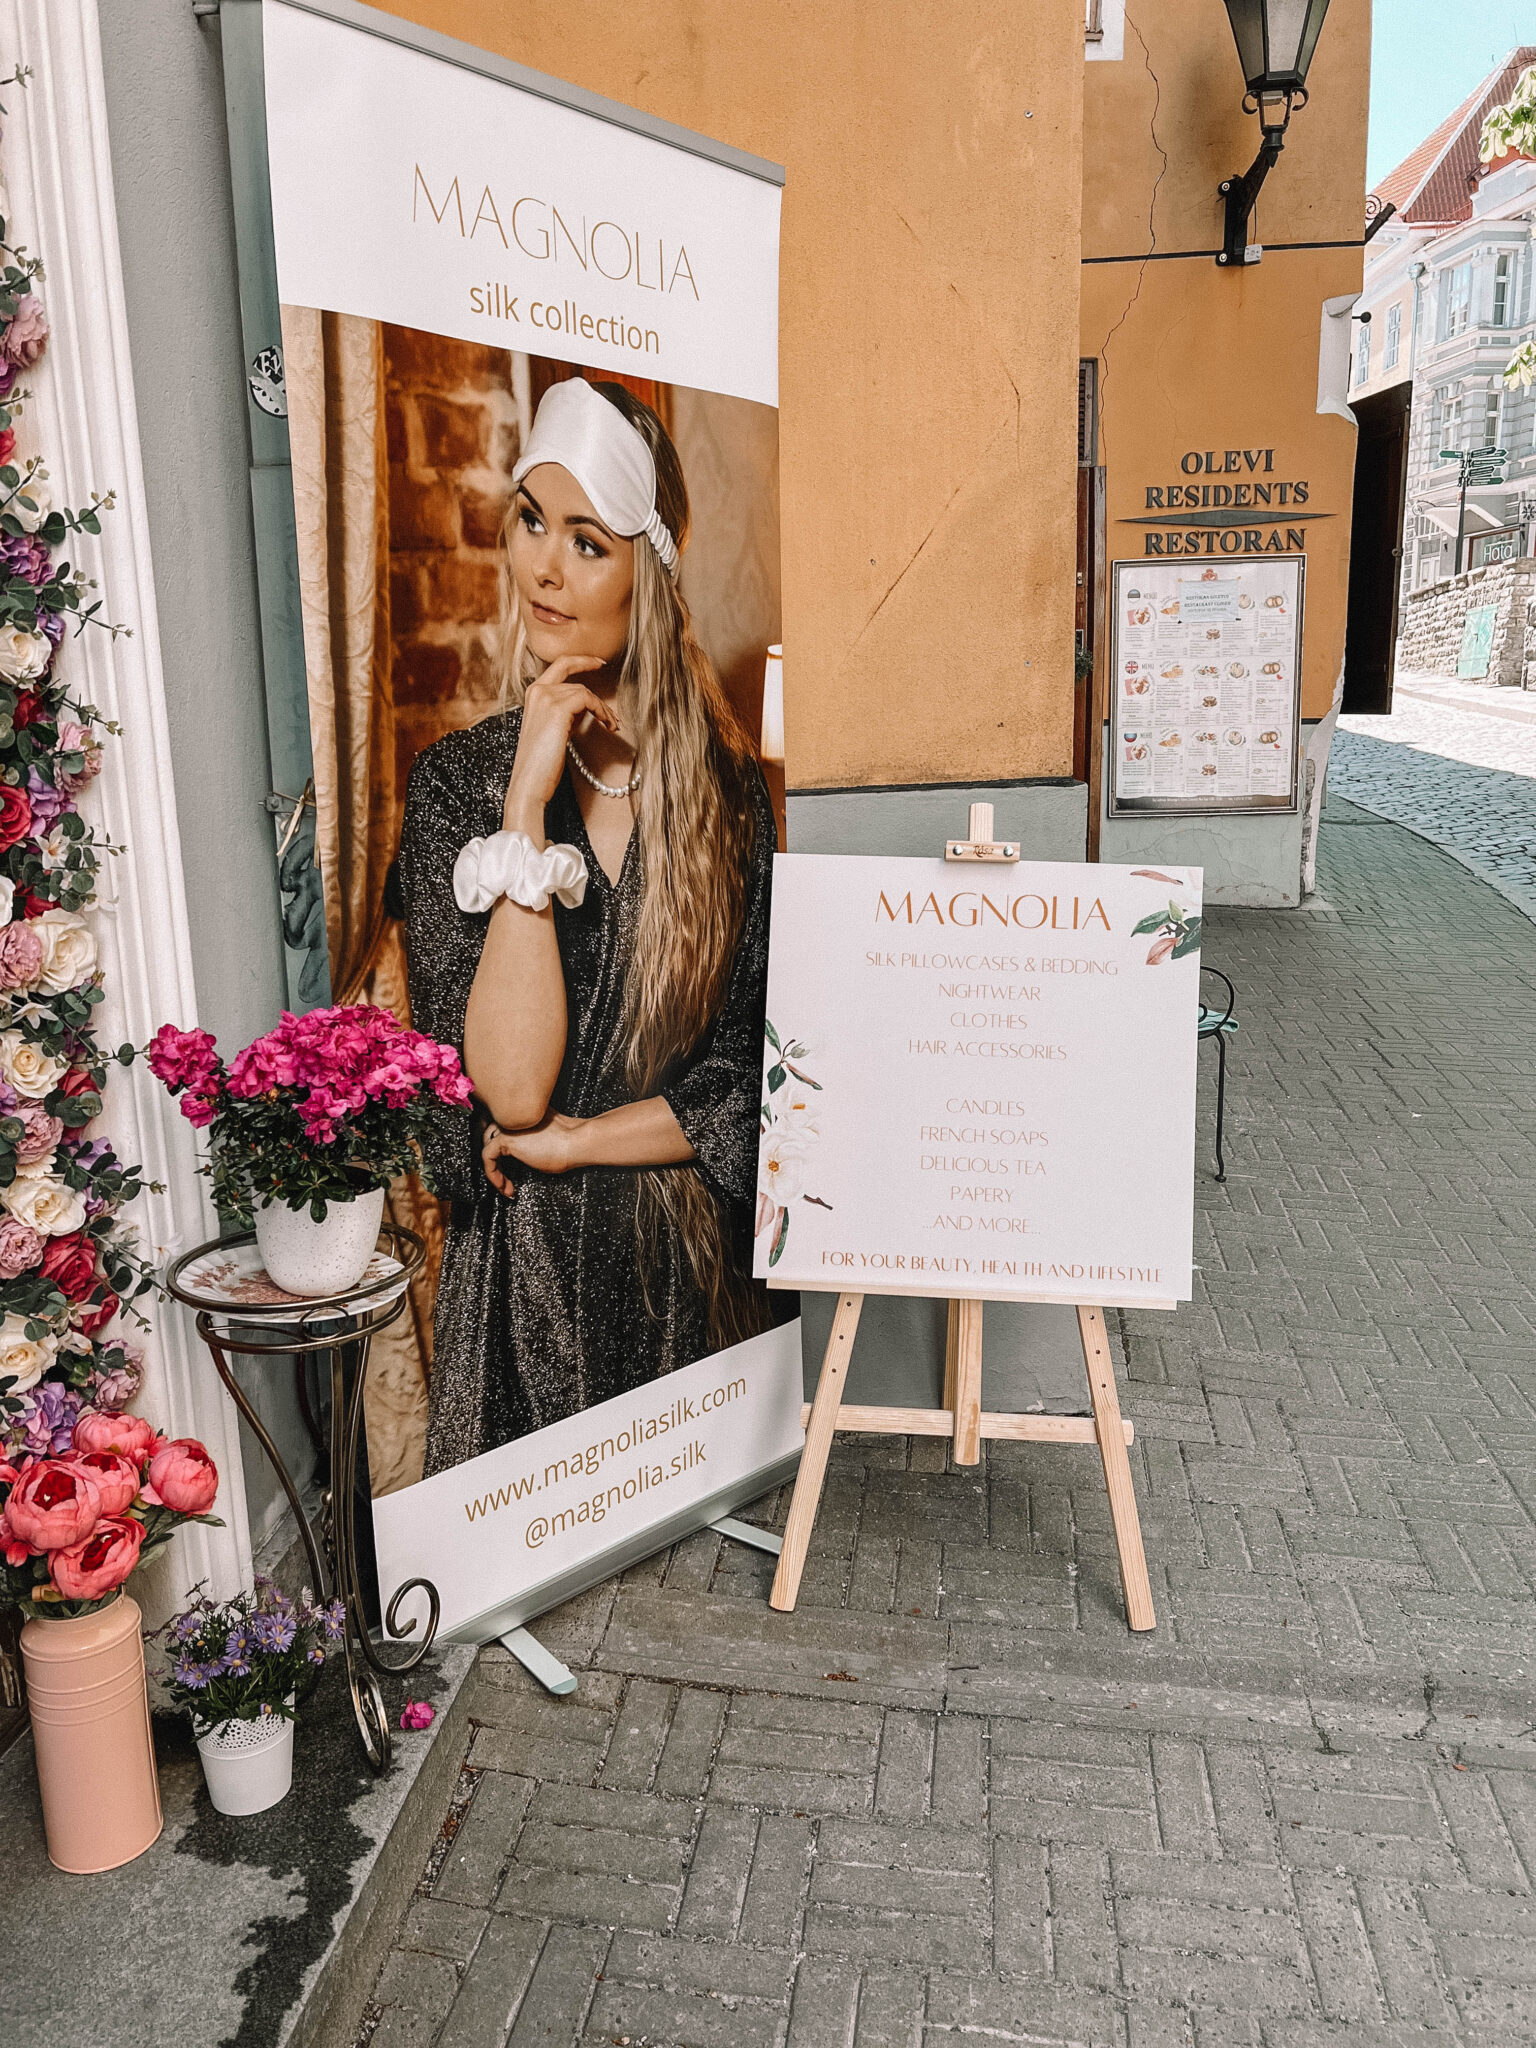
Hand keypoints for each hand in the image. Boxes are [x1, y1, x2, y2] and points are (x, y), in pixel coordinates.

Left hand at [482, 1112, 585, 1190]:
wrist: (576, 1142)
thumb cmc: (569, 1144)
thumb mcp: (545, 1140)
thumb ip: (530, 1141)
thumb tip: (523, 1155)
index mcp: (524, 1112)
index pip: (503, 1126)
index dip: (503, 1146)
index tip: (513, 1165)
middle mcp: (514, 1116)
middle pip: (491, 1134)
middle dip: (495, 1156)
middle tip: (505, 1177)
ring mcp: (508, 1125)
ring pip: (487, 1144)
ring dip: (493, 1167)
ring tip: (504, 1185)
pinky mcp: (506, 1139)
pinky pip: (488, 1156)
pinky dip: (492, 1174)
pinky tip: (503, 1185)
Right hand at [503, 657, 618, 835]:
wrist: (530, 783)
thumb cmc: (541, 764)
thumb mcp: (551, 732)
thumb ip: (563, 714)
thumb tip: (584, 707)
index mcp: (532, 696)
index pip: (556, 666)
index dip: (577, 660)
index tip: (596, 662)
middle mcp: (537, 691)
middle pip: (568, 668)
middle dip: (588, 664)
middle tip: (605, 665)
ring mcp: (545, 698)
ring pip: (583, 690)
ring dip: (602, 706)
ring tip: (612, 723)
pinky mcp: (558, 709)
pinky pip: (588, 699)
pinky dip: (602, 711)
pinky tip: (608, 725)